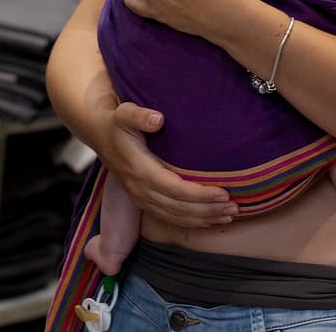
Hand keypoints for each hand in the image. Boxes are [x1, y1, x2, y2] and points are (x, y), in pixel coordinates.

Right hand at [100, 102, 236, 227]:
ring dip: (204, 218)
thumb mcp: (124, 113)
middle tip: (235, 207)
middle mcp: (140, 188)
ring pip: (175, 217)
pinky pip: (169, 218)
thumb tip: (158, 119)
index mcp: (139, 170)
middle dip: (208, 209)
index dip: (200, 194)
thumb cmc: (117, 122)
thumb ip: (140, 115)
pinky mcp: (143, 201)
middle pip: (179, 208)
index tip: (224, 192)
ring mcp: (140, 197)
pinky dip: (191, 222)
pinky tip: (211, 220)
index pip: (174, 189)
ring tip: (230, 214)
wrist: (99, 134)